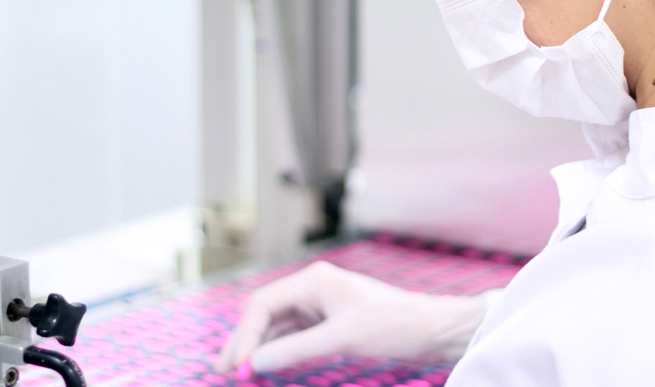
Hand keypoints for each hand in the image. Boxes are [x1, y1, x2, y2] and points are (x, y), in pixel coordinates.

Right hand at [213, 261, 488, 373]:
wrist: (430, 331)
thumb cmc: (393, 325)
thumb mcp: (343, 338)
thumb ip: (297, 350)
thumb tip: (255, 363)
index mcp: (314, 281)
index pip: (264, 305)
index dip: (245, 336)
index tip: (234, 366)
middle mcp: (313, 289)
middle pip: (265, 314)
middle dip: (245, 341)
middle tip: (224, 372)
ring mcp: (320, 305)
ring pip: (277, 326)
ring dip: (259, 348)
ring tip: (238, 373)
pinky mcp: (328, 322)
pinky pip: (293, 336)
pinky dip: (278, 351)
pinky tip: (266, 367)